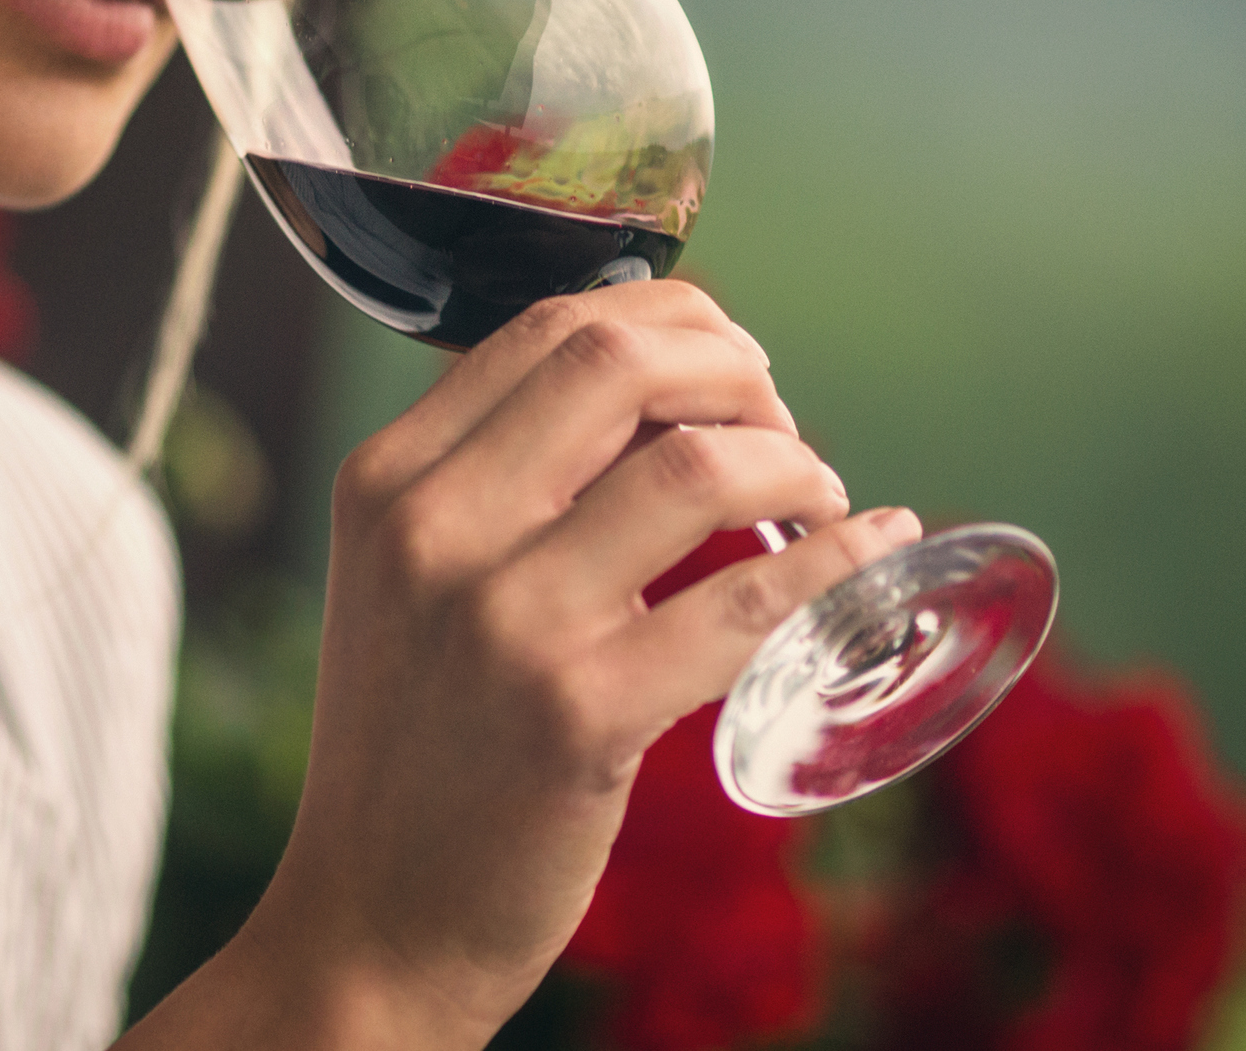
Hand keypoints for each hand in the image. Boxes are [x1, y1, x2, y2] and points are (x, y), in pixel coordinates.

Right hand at [239, 280, 922, 1045]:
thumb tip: (653, 396)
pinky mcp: (579, 713)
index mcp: (387, 482)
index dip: (670, 322)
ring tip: (817, 502)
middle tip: (779, 422)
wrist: (372, 922)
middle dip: (736, 368)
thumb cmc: (415, 749)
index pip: (548, 326)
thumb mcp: (406, 583)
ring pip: (698, 466)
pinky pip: (750, 601)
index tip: (727, 369)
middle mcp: (432, 530)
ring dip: (794, 465)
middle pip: (620, 361)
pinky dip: (838, 560)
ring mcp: (503, 620)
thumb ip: (492, 484)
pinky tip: (873, 549)